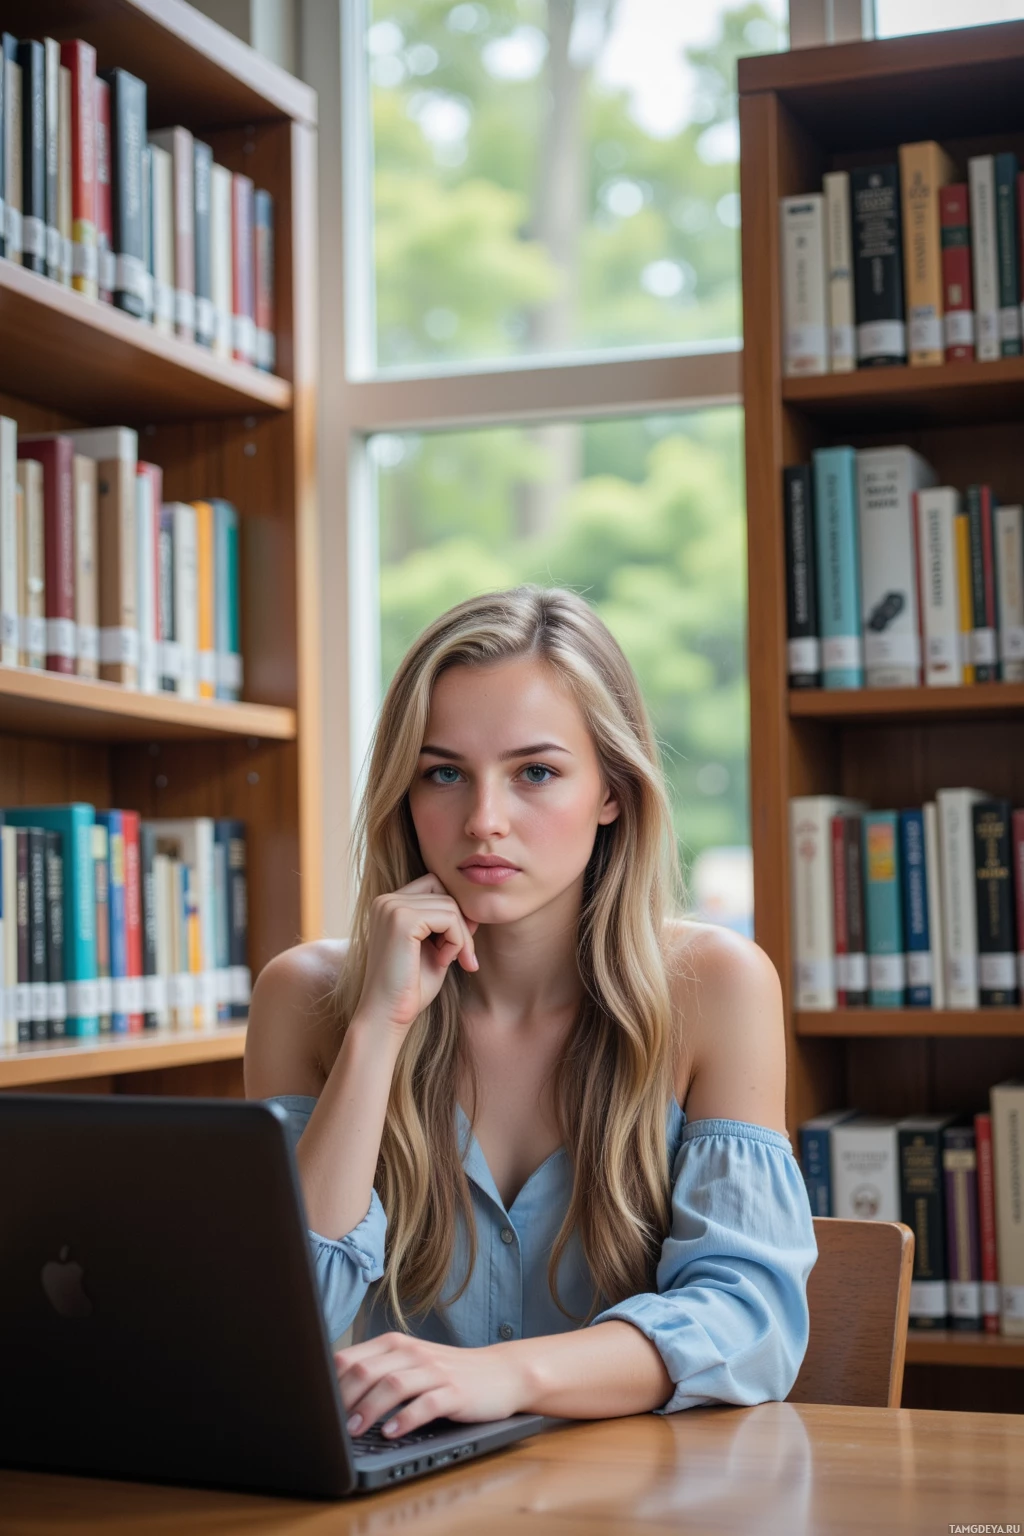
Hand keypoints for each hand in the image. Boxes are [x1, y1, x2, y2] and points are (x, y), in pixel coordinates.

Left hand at [335, 1332, 525, 1439]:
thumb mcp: (411, 1366)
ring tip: (354, 1431)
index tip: (318, 1407)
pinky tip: (392, 1432)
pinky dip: (405, 1418)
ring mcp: (435, 1370)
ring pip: (393, 1385)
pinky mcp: (455, 1391)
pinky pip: (426, 1403)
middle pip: (367, 1370)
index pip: (352, 1358)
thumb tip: (335, 1395)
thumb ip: (379, 1373)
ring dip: (369, 1409)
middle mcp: (413, 1352)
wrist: (501, 1373)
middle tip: (331, 1425)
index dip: (331, 1383)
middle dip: (344, 1399)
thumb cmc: (449, 1373)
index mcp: (396, 1345)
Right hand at [357, 874, 478, 1035]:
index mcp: (389, 904)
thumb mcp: (434, 948)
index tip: (459, 947)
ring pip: (450, 905)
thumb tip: (474, 909)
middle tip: (463, 957)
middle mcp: (386, 900)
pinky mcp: (402, 920)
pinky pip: (449, 918)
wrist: (386, 1016)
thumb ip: (449, 925)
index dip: (453, 913)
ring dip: (461, 937)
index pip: (435, 885)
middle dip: (461, 925)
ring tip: (450, 961)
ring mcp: (392, 907)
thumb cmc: (410, 987)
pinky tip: (443, 962)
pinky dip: (457, 941)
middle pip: (444, 892)